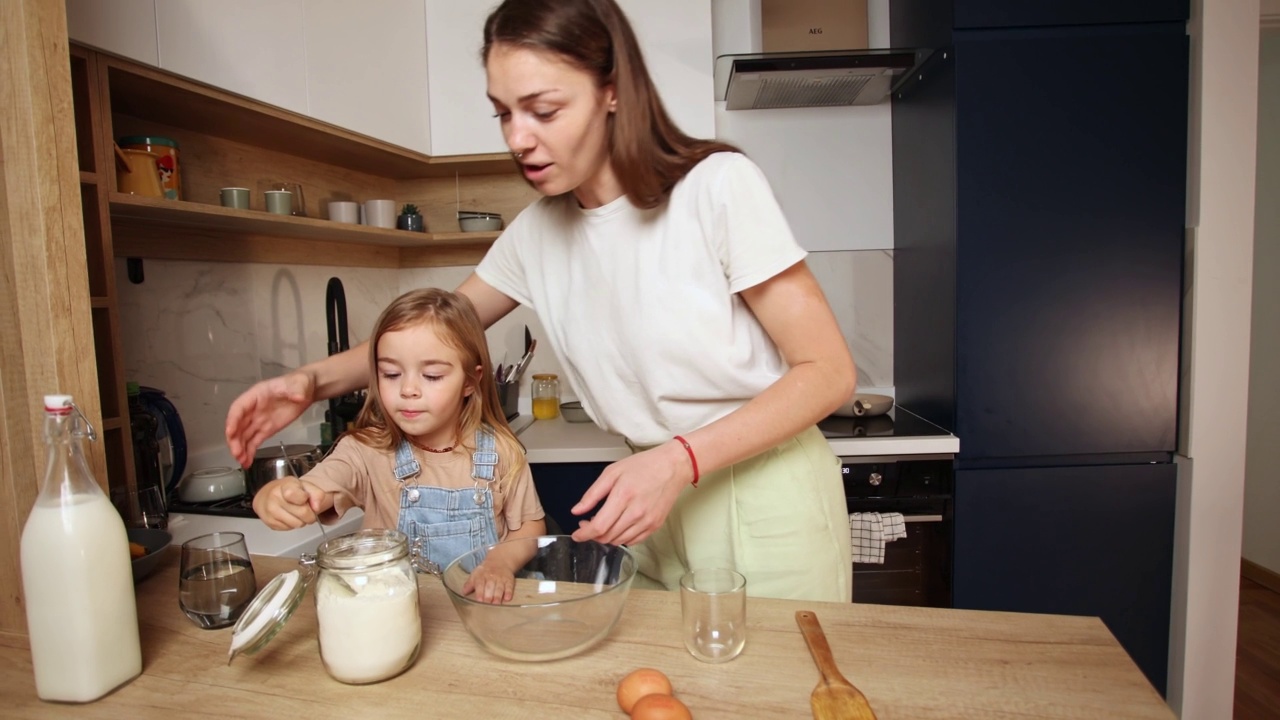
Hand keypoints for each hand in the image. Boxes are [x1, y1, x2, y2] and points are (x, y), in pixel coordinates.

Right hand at [225, 370, 315, 467]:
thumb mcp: (298, 383)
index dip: (233, 420)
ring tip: (241, 461)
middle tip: (236, 453)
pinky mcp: (266, 430)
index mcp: (255, 396)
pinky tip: (247, 462)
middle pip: (238, 425)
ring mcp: (258, 421)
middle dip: (235, 440)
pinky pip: (254, 442)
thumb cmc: (298, 383)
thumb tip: (299, 396)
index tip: (230, 432)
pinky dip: (249, 452)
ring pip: (244, 436)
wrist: (306, 391)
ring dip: (240, 449)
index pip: (239, 408)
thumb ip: (296, 390)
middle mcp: (253, 410)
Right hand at [252, 477, 326, 529]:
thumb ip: (316, 493)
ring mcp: (271, 512)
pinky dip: (292, 524)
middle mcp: (275, 498)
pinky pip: (289, 528)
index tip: (304, 497)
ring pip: (298, 524)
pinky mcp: (270, 523)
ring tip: (296, 512)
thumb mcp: (304, 485)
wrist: (266, 495)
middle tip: (306, 508)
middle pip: (303, 513)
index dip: (306, 499)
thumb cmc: (288, 490)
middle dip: (309, 513)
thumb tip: (317, 507)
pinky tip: (288, 516)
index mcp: (285, 486)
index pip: (299, 496)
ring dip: (301, 520)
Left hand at [461, 562, 516, 603]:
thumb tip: (463, 593)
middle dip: (489, 596)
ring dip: (498, 595)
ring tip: (497, 603)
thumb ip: (469, 584)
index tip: (479, 600)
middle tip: (488, 604)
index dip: (480, 592)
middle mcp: (491, 577)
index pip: (480, 584)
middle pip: (490, 586)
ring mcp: (501, 578)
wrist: (500, 561)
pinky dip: (509, 592)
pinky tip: (508, 598)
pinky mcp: (509, 580)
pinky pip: (510, 586)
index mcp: (481, 576)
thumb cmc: (484, 571)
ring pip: (500, 587)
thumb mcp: (475, 574)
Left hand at [570, 442, 690, 546]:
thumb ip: (592, 493)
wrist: (672, 467)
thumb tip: (577, 511)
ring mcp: (647, 521)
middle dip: (593, 534)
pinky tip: (618, 526)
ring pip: (619, 541)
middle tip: (588, 523)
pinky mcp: (655, 526)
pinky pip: (633, 541)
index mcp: (623, 496)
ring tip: (603, 523)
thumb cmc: (643, 466)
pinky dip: (621, 537)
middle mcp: (636, 512)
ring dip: (606, 537)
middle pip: (607, 536)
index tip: (577, 534)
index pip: (599, 526)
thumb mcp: (612, 472)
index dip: (584, 534)